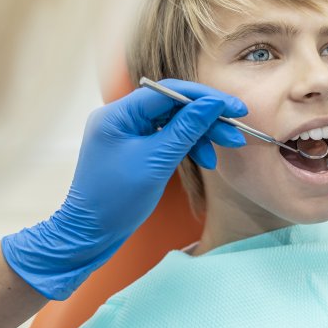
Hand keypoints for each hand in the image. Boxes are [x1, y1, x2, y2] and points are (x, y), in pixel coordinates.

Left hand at [2, 79, 246, 298]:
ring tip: (228, 147)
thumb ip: (186, 129)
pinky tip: (206, 158)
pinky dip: (188, 146)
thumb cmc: (117, 200)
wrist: (90, 235)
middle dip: (207, 118)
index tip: (234, 108)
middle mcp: (120, 117)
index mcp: (118, 114)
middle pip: (173, 106)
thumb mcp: (157, 162)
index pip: (168, 92)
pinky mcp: (134, 149)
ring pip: (173, 122)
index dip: (205, 97)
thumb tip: (213, 104)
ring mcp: (127, 133)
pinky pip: (166, 138)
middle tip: (236, 131)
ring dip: (201, 133)